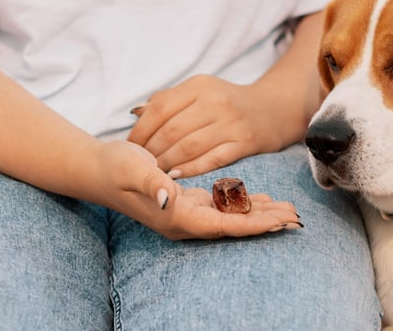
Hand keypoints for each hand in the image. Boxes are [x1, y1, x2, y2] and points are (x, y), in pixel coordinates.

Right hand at [90, 140, 300, 239]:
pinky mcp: (187, 202)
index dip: (253, 224)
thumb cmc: (114, 167)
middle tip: (296, 217)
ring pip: (231, 217)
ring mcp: (186, 212)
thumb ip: (151, 183)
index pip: (224, 225)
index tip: (280, 222)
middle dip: (265, 222)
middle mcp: (184, 220)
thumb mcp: (131, 168)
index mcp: (176, 216)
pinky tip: (261, 200)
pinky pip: (222, 208)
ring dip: (258, 214)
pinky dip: (243, 204)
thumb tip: (168, 197)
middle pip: (233, 225)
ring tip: (287, 210)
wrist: (96, 169)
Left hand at [127, 74, 302, 176]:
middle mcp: (215, 102)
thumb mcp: (201, 91)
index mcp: (199, 86)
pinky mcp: (244, 142)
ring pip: (188, 147)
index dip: (140, 130)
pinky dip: (190, 169)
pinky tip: (176, 175)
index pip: (159, 109)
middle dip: (151, 150)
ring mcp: (231, 123)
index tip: (130, 146)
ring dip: (167, 163)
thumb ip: (170, 100)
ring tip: (155, 172)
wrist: (273, 109)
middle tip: (140, 164)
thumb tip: (136, 114)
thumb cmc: (229, 103)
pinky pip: (211, 160)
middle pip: (171, 131)